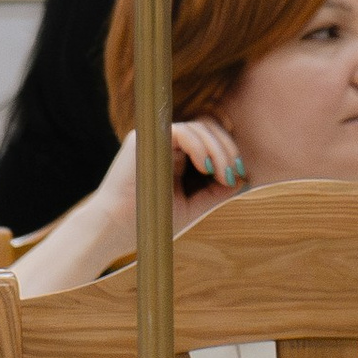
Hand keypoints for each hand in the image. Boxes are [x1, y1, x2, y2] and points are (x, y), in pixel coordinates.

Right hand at [62, 117, 244, 274]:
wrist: (115, 229)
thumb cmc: (150, 221)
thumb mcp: (192, 205)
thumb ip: (216, 191)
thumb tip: (243, 176)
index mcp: (173, 156)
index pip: (207, 139)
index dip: (227, 152)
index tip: (236, 176)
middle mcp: (163, 143)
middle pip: (207, 128)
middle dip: (227, 150)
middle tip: (233, 174)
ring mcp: (153, 139)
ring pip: (198, 127)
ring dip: (218, 151)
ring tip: (222, 175)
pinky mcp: (144, 139)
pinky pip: (182, 131)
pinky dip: (199, 147)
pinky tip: (205, 168)